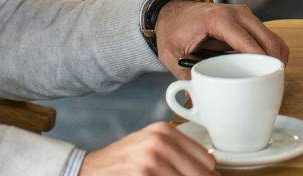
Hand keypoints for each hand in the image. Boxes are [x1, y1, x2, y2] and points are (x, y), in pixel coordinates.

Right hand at [80, 122, 214, 174]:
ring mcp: (151, 159)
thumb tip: (212, 167)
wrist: (90, 169)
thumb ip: (180, 152)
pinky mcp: (142, 174)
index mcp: (166, 131)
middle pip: (201, 174)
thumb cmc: (124, 160)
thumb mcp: (151, 145)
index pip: (207, 160)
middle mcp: (160, 141)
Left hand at [153, 0, 288, 79]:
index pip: (248, 43)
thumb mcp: (171, 56)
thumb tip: (198, 100)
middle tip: (269, 87)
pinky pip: (268, 37)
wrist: (172, 13)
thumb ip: (185, 77)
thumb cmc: (172, 33)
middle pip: (269, 40)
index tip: (266, 83)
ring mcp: (245, 14)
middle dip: (274, 65)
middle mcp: (236, 13)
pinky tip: (264, 68)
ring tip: (267, 80)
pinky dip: (271, 53)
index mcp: (218, 20)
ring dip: (275, 59)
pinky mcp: (248, 19)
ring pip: (273, 38)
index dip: (260, 64)